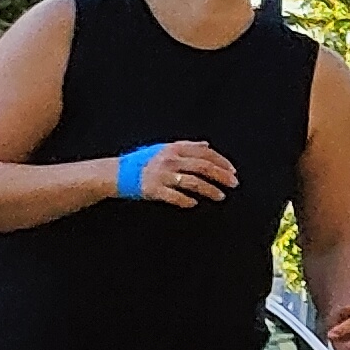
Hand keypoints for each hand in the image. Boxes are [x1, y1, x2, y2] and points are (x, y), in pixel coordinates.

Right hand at [122, 140, 237, 207]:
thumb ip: (186, 146)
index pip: (205, 153)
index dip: (222, 162)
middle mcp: (169, 160)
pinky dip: (187, 201)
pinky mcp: (153, 190)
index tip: (233, 171)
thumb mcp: (164, 148)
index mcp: (173, 148)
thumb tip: (207, 145)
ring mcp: (161, 175)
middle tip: (234, 184)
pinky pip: (175, 197)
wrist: (116, 173)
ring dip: (210, 190)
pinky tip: (194, 203)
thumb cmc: (141, 161)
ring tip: (220, 196)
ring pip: (193, 183)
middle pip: (203, 167)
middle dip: (222, 176)